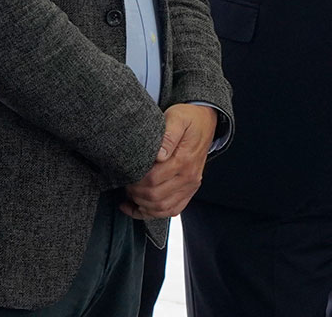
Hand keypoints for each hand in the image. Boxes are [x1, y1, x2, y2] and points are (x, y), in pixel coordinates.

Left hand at [121, 104, 218, 220]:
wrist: (206, 121)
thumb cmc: (188, 118)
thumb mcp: (177, 118)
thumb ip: (168, 135)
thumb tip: (159, 155)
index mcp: (184, 160)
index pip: (153, 179)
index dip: (135, 180)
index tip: (126, 174)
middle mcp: (189, 177)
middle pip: (155, 197)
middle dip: (135, 193)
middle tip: (124, 183)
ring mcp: (190, 186)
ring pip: (162, 208)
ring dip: (142, 206)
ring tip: (129, 195)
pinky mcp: (189, 190)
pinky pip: (172, 210)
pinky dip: (153, 213)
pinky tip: (138, 207)